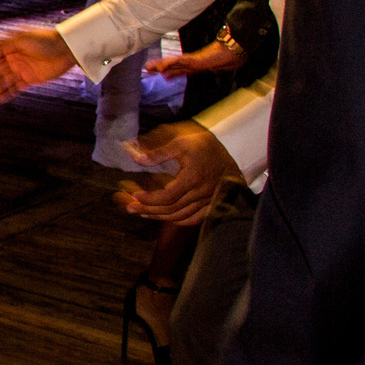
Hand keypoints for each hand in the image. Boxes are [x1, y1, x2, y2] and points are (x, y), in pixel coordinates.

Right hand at [0, 27, 75, 99]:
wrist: (66, 49)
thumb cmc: (45, 40)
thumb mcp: (21, 40)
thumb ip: (4, 47)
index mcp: (9, 47)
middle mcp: (13, 58)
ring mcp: (21, 69)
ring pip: (3, 80)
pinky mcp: (30, 79)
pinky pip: (16, 88)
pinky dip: (8, 93)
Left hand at [117, 121, 238, 226]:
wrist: (233, 149)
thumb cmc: (205, 144)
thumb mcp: (181, 143)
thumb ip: (158, 153)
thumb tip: (136, 159)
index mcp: (192, 178)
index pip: (167, 197)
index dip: (149, 199)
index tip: (135, 196)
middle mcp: (201, 193)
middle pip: (171, 209)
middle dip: (149, 209)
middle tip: (131, 208)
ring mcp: (208, 200)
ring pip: (182, 216)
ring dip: (161, 217)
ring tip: (143, 213)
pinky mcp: (213, 203)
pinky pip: (195, 219)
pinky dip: (180, 221)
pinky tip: (167, 218)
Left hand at [147, 35, 244, 79]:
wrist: (236, 49)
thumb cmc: (232, 55)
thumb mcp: (224, 65)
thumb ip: (218, 66)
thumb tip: (216, 68)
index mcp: (200, 63)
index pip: (183, 68)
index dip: (172, 71)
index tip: (162, 74)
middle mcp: (194, 61)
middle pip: (174, 65)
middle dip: (161, 67)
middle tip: (147, 68)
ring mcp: (194, 60)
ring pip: (174, 63)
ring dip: (161, 65)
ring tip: (149, 67)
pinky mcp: (195, 60)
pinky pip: (180, 63)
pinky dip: (171, 64)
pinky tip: (162, 67)